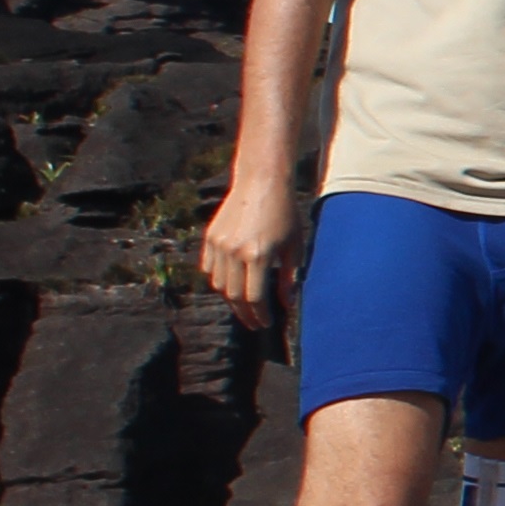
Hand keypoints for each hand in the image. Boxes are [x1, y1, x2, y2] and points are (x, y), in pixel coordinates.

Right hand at [199, 172, 304, 328]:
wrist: (262, 181)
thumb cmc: (284, 213)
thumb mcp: (294, 246)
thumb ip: (289, 277)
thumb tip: (287, 304)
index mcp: (258, 255)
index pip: (254, 298)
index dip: (260, 315)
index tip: (267, 323)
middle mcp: (234, 252)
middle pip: (234, 296)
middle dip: (246, 314)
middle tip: (255, 323)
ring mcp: (218, 244)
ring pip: (218, 284)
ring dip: (231, 300)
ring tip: (245, 306)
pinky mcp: (210, 237)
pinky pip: (209, 268)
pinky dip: (219, 280)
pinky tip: (232, 285)